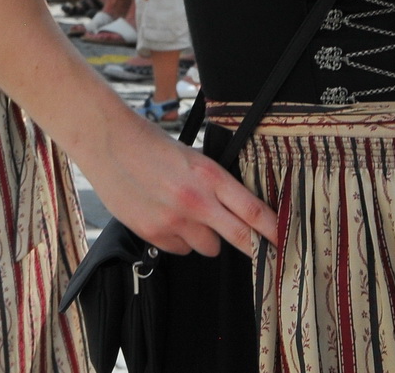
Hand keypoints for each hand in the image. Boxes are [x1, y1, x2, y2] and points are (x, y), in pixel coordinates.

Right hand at [80, 112, 279, 256]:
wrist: (107, 141)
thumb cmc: (151, 143)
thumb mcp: (192, 157)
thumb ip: (215, 184)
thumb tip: (240, 208)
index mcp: (210, 175)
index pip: (254, 211)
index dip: (274, 231)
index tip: (287, 241)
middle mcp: (196, 200)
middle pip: (240, 238)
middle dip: (254, 247)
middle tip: (262, 252)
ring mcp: (173, 220)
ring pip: (209, 248)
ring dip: (208, 239)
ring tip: (191, 216)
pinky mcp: (151, 233)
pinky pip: (180, 250)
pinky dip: (179, 240)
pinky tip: (166, 218)